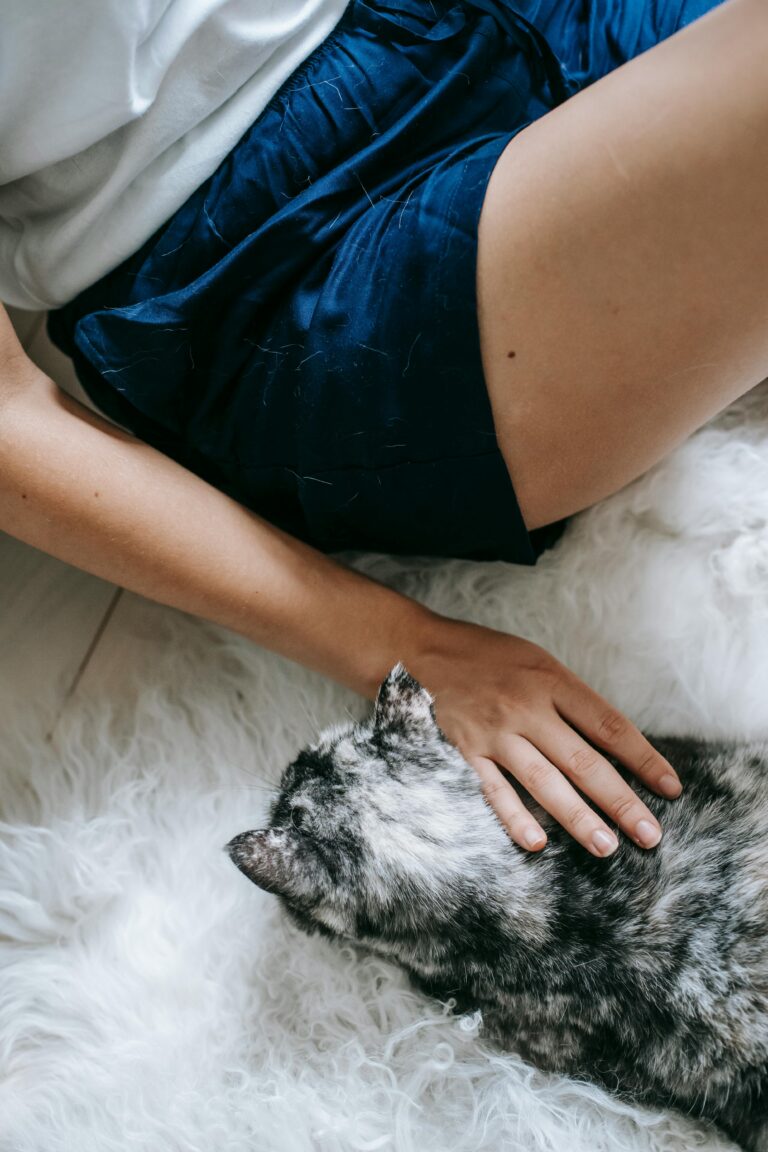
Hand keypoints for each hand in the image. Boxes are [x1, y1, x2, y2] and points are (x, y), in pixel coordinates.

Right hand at [409, 614, 681, 856]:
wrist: (419, 650)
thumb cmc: (486, 656)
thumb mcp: (536, 661)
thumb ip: (569, 700)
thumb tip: (612, 745)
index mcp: (551, 681)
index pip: (608, 725)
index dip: (643, 759)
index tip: (669, 788)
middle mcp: (526, 707)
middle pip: (583, 760)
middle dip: (621, 800)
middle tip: (649, 834)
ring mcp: (494, 732)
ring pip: (544, 782)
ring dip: (578, 817)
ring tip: (607, 846)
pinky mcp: (464, 751)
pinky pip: (493, 790)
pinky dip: (514, 818)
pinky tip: (537, 843)